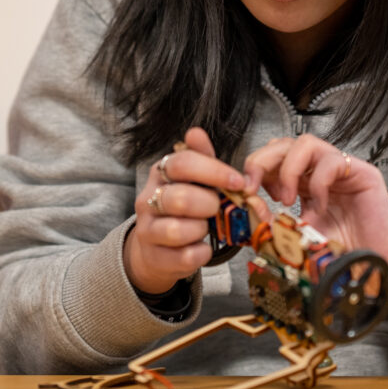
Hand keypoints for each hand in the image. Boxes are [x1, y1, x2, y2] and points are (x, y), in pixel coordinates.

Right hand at [122, 127, 245, 296]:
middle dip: (208, 204)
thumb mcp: (192, 180)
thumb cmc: (182, 208)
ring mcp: (148, 229)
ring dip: (202, 229)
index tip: (239, 181)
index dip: (213, 171)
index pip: (182, 163)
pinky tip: (203, 247)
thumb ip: (200, 158)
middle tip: (218, 207)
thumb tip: (196, 132)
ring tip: (207, 227)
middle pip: (179, 198)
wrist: (156, 247)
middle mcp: (149, 199)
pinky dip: (202, 252)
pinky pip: (185, 257)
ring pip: (178, 230)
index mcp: (160, 173)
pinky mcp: (155, 257)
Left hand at [242, 133, 387, 331]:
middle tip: (255, 187)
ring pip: (306, 143)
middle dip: (263, 161)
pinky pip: (332, 161)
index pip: (273, 158)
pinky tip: (318, 205)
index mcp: (303, 185)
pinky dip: (318, 181)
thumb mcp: (295, 240)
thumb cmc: (340, 258)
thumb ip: (271, 224)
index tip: (245, 191)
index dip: (255, 168)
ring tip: (287, 198)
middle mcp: (320, 173)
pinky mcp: (363, 174)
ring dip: (288, 169)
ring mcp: (342, 171)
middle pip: (284, 144)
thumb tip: (247, 204)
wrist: (375, 271)